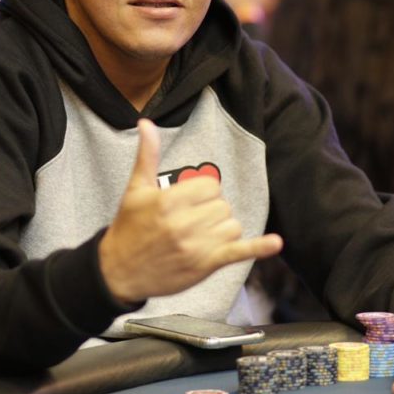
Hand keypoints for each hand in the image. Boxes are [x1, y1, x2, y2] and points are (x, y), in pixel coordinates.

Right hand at [99, 119, 282, 302]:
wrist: (118, 272)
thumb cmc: (129, 227)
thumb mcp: (135, 189)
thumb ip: (147, 154)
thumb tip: (146, 121)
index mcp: (169, 201)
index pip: (211, 186)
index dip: (202, 193)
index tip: (187, 203)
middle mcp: (184, 223)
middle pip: (223, 205)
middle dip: (210, 212)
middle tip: (188, 222)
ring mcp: (197, 246)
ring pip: (232, 225)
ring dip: (221, 230)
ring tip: (198, 237)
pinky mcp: (205, 266)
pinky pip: (238, 252)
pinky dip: (259, 248)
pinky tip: (275, 243)